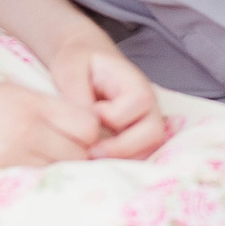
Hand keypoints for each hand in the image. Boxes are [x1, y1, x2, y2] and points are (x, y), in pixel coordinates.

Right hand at [0, 78, 102, 177]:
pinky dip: (32, 181)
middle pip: (77, 154)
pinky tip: (24, 173)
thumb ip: (48, 109)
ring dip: (55, 170)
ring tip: (40, 162)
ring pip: (55, 173)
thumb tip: (82, 129)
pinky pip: (28, 185)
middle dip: (76, 155)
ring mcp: (7, 157)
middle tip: (62, 152)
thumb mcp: (14, 93)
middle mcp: (25, 130)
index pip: (87, 125)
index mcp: (33, 104)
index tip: (79, 134)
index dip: (89, 133)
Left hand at [48, 41, 167, 161]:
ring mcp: (143, 123)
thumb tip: (87, 125)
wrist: (83, 61)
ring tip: (90, 156)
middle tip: (91, 151)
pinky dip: (117, 164)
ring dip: (120, 159)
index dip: (112, 114)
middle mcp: (146, 106)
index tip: (91, 110)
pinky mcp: (134, 137)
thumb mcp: (70, 67)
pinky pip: (135, 158)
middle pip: (154, 133)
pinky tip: (94, 159)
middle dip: (122, 148)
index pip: (139, 102)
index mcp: (135, 83)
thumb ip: (77, 93)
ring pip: (147, 151)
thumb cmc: (78, 61)